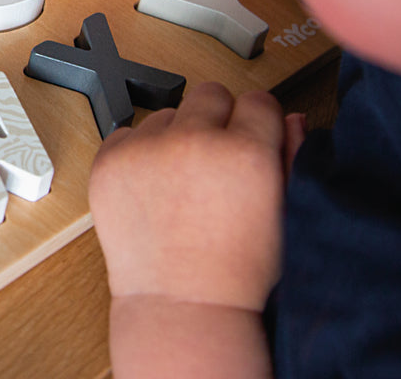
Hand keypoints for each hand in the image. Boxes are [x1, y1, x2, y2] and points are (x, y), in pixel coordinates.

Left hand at [89, 82, 306, 311]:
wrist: (183, 305)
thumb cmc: (237, 272)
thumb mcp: (284, 214)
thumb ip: (290, 156)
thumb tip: (289, 117)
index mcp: (246, 152)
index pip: (257, 100)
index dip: (257, 124)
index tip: (251, 142)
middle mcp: (194, 142)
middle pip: (210, 94)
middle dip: (217, 121)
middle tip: (215, 162)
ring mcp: (146, 150)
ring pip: (168, 114)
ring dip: (176, 137)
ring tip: (181, 185)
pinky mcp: (109, 162)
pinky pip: (127, 134)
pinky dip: (138, 154)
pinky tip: (152, 188)